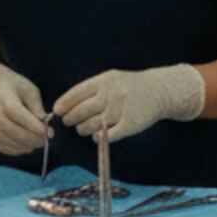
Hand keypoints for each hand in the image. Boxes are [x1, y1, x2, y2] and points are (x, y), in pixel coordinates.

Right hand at [0, 59, 49, 155]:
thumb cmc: (13, 87)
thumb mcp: (29, 89)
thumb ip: (37, 106)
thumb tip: (44, 122)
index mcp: (4, 98)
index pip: (16, 114)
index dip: (33, 125)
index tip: (48, 132)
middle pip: (10, 129)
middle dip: (31, 138)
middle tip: (45, 140)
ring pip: (5, 140)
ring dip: (24, 145)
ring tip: (37, 143)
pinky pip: (1, 146)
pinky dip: (16, 150)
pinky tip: (26, 146)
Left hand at [54, 63, 204, 142]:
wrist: (159, 91)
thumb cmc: (128, 86)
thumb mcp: (110, 79)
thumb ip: (90, 90)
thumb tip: (64, 105)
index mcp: (104, 82)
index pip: (76, 94)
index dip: (63, 105)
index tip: (57, 111)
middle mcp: (111, 95)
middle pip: (81, 112)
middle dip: (71, 119)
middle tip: (68, 121)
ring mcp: (121, 110)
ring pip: (91, 126)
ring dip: (83, 129)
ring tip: (82, 128)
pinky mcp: (129, 125)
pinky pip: (106, 136)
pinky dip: (98, 138)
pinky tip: (97, 136)